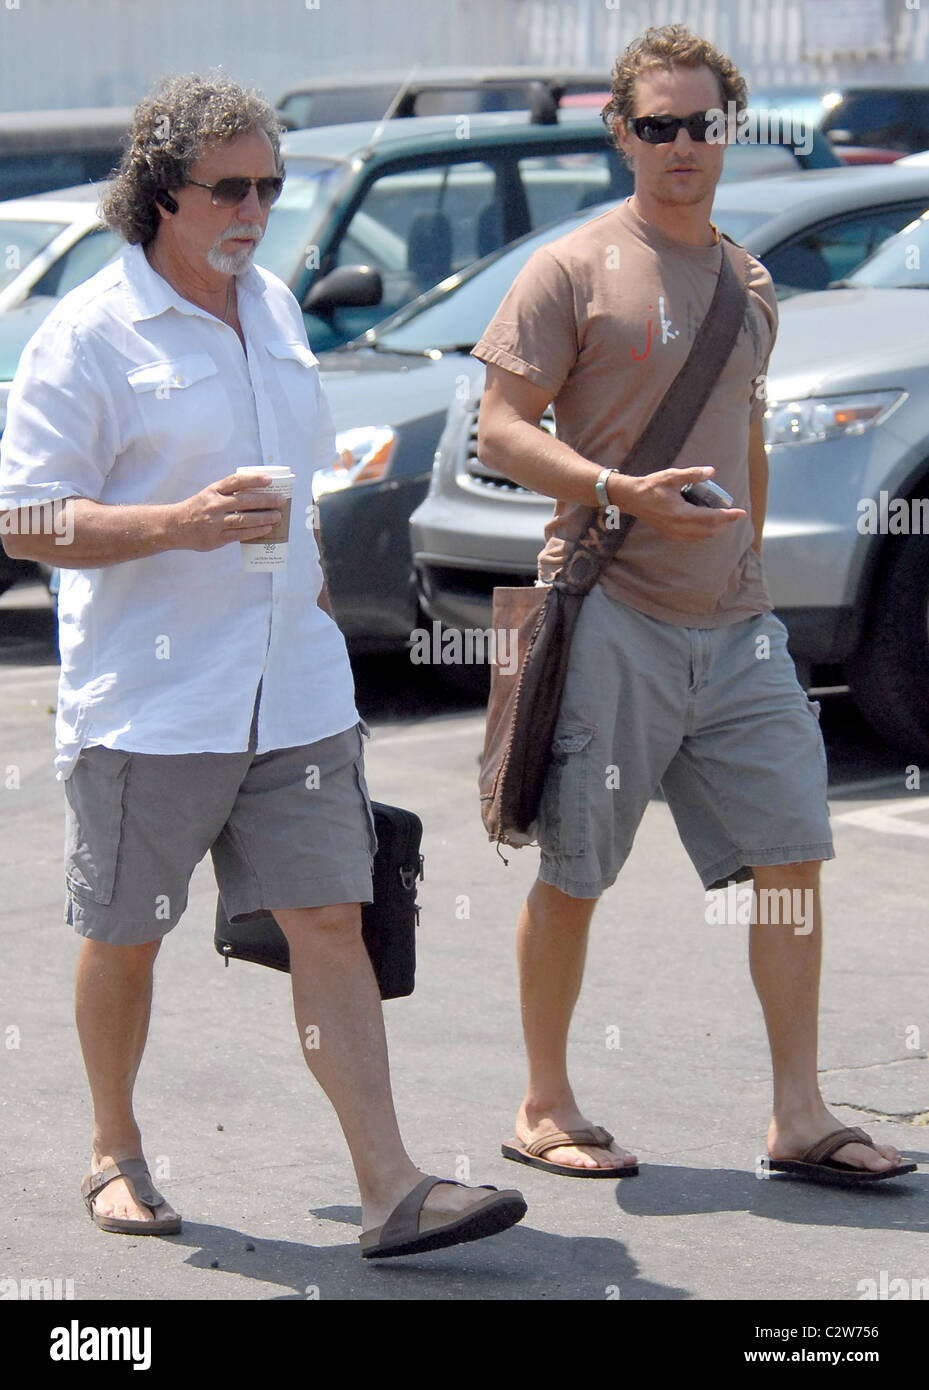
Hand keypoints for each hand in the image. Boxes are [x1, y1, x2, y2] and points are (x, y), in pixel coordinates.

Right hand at [168, 472, 280, 551]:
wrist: (175, 526)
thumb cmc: (198, 508)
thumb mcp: (209, 494)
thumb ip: (228, 493)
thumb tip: (257, 492)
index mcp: (213, 490)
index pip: (236, 481)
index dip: (253, 479)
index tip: (269, 480)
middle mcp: (214, 504)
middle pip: (244, 501)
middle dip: (266, 501)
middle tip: (281, 501)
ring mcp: (215, 522)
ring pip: (244, 519)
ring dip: (264, 518)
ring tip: (277, 516)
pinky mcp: (216, 538)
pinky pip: (240, 534)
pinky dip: (255, 532)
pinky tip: (266, 529)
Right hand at [621, 466, 746, 539]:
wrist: (632, 498)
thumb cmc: (651, 486)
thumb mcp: (672, 476)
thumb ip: (693, 474)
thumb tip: (712, 471)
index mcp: (682, 513)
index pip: (712, 518)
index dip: (729, 516)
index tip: (741, 513)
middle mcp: (679, 527)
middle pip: (710, 530)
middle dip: (724, 524)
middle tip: (733, 515)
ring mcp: (674, 532)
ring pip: (702, 536)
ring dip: (715, 530)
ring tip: (722, 520)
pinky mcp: (670, 534)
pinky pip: (692, 537)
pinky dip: (703, 533)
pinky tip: (706, 525)